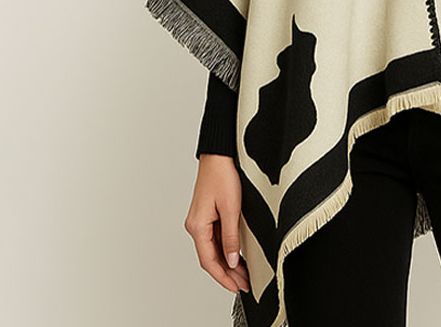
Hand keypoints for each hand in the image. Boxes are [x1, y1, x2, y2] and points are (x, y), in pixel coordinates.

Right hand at [184, 153, 250, 294]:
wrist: (219, 153)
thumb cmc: (222, 174)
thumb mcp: (231, 208)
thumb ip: (230, 236)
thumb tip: (230, 260)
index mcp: (197, 226)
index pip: (209, 261)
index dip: (223, 277)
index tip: (236, 287)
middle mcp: (196, 225)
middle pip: (210, 257)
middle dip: (227, 273)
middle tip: (244, 284)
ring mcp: (201, 219)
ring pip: (213, 249)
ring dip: (227, 262)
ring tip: (244, 274)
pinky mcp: (208, 213)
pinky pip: (216, 238)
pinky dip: (226, 249)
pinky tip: (236, 255)